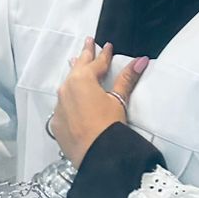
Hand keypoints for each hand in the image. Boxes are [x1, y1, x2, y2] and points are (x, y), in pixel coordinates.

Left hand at [52, 39, 148, 167]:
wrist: (96, 155)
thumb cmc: (109, 125)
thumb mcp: (119, 100)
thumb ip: (126, 79)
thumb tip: (141, 60)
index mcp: (82, 80)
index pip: (96, 63)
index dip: (104, 54)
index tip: (107, 46)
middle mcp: (66, 89)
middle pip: (78, 68)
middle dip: (84, 55)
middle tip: (87, 42)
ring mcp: (59, 106)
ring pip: (67, 85)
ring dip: (74, 74)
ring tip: (75, 63)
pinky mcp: (57, 122)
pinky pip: (63, 105)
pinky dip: (69, 99)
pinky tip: (71, 99)